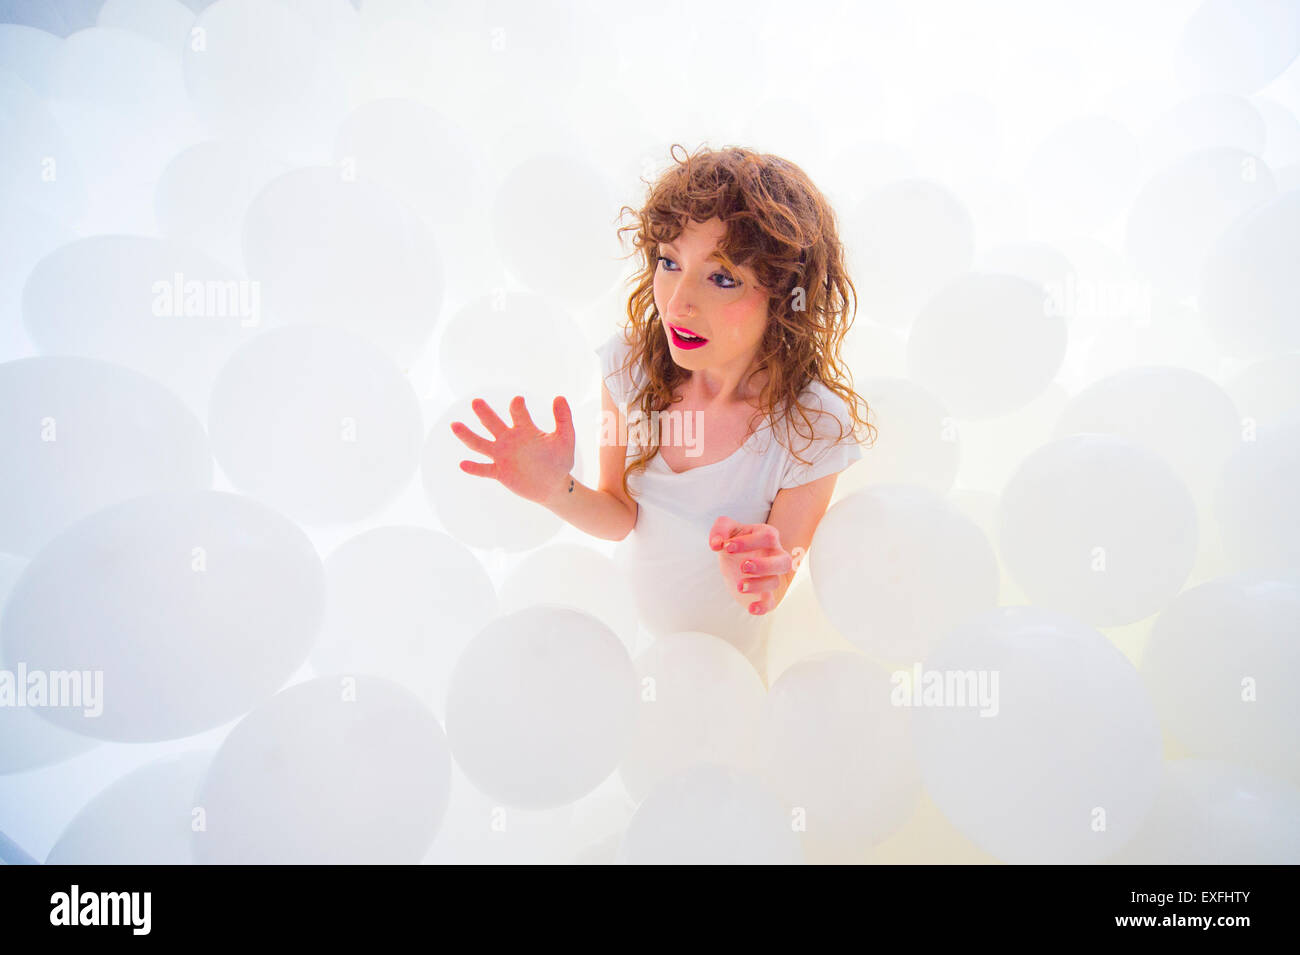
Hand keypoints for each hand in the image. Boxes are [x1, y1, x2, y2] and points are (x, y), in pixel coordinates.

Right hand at [450, 395, 575, 505]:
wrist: (554, 485)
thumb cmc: (559, 461)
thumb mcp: (565, 439)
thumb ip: (564, 419)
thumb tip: (559, 397)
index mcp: (525, 429)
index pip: (517, 413)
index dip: (517, 406)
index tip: (518, 401)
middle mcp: (510, 439)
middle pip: (493, 423)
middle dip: (485, 413)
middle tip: (476, 402)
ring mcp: (503, 456)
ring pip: (481, 444)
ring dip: (468, 435)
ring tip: (454, 425)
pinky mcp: (500, 473)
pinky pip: (484, 469)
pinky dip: (474, 468)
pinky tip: (462, 464)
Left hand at [708, 516, 800, 615]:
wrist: (733, 561)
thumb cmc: (733, 541)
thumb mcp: (725, 530)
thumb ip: (719, 529)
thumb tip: (715, 544)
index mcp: (767, 536)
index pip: (767, 536)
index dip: (748, 542)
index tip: (727, 547)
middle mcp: (775, 556)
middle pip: (783, 561)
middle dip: (765, 565)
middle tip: (743, 566)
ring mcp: (772, 575)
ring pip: (775, 582)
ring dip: (758, 585)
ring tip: (739, 586)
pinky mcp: (765, 593)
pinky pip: (771, 602)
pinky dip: (763, 607)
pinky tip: (751, 608)